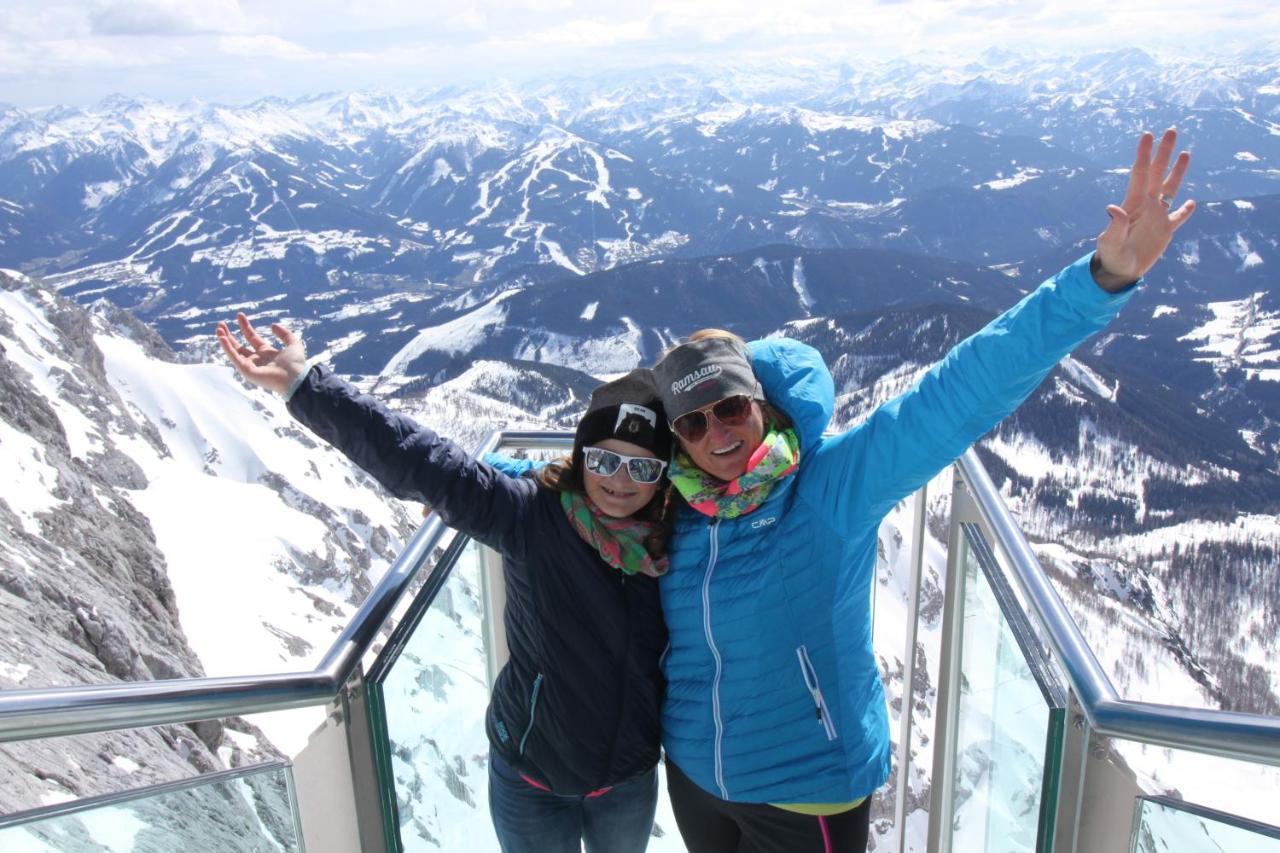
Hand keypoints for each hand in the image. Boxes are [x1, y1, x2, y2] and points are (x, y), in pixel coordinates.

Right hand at [215, 313, 305, 395]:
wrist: (296, 378)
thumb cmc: (296, 364)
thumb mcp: (293, 343)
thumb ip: (285, 334)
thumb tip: (273, 325)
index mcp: (267, 353)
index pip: (252, 337)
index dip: (245, 326)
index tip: (239, 315)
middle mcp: (257, 360)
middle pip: (239, 345)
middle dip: (230, 335)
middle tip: (221, 324)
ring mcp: (251, 366)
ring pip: (234, 352)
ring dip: (225, 341)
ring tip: (218, 329)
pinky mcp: (247, 371)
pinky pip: (235, 358)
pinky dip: (227, 349)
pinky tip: (222, 338)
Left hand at [1093, 128, 1195, 291]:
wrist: (1119, 271)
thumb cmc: (1110, 256)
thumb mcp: (1110, 242)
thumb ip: (1113, 226)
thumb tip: (1112, 208)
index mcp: (1133, 204)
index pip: (1140, 173)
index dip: (1144, 154)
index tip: (1148, 135)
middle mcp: (1146, 205)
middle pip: (1158, 173)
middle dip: (1164, 152)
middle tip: (1171, 130)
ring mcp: (1157, 216)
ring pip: (1171, 188)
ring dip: (1178, 171)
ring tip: (1186, 153)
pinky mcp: (1165, 230)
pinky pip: (1178, 217)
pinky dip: (1185, 210)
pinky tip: (1192, 202)